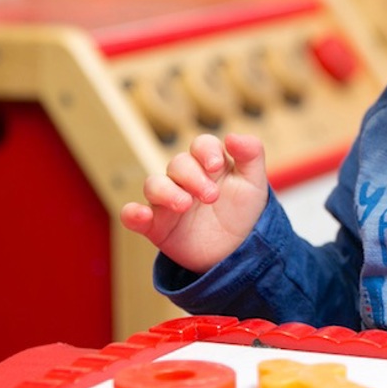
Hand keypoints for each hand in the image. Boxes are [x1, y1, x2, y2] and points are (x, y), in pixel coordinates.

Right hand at [120, 132, 269, 273]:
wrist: (236, 251)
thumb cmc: (242, 210)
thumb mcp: (254, 182)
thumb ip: (251, 154)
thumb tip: (233, 136)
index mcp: (209, 163)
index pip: (201, 145)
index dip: (206, 151)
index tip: (216, 166)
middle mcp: (185, 179)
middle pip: (178, 164)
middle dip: (193, 177)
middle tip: (211, 197)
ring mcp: (167, 201)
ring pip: (153, 184)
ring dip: (166, 192)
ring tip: (185, 205)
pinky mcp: (155, 225)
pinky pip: (132, 215)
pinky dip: (132, 213)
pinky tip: (141, 216)